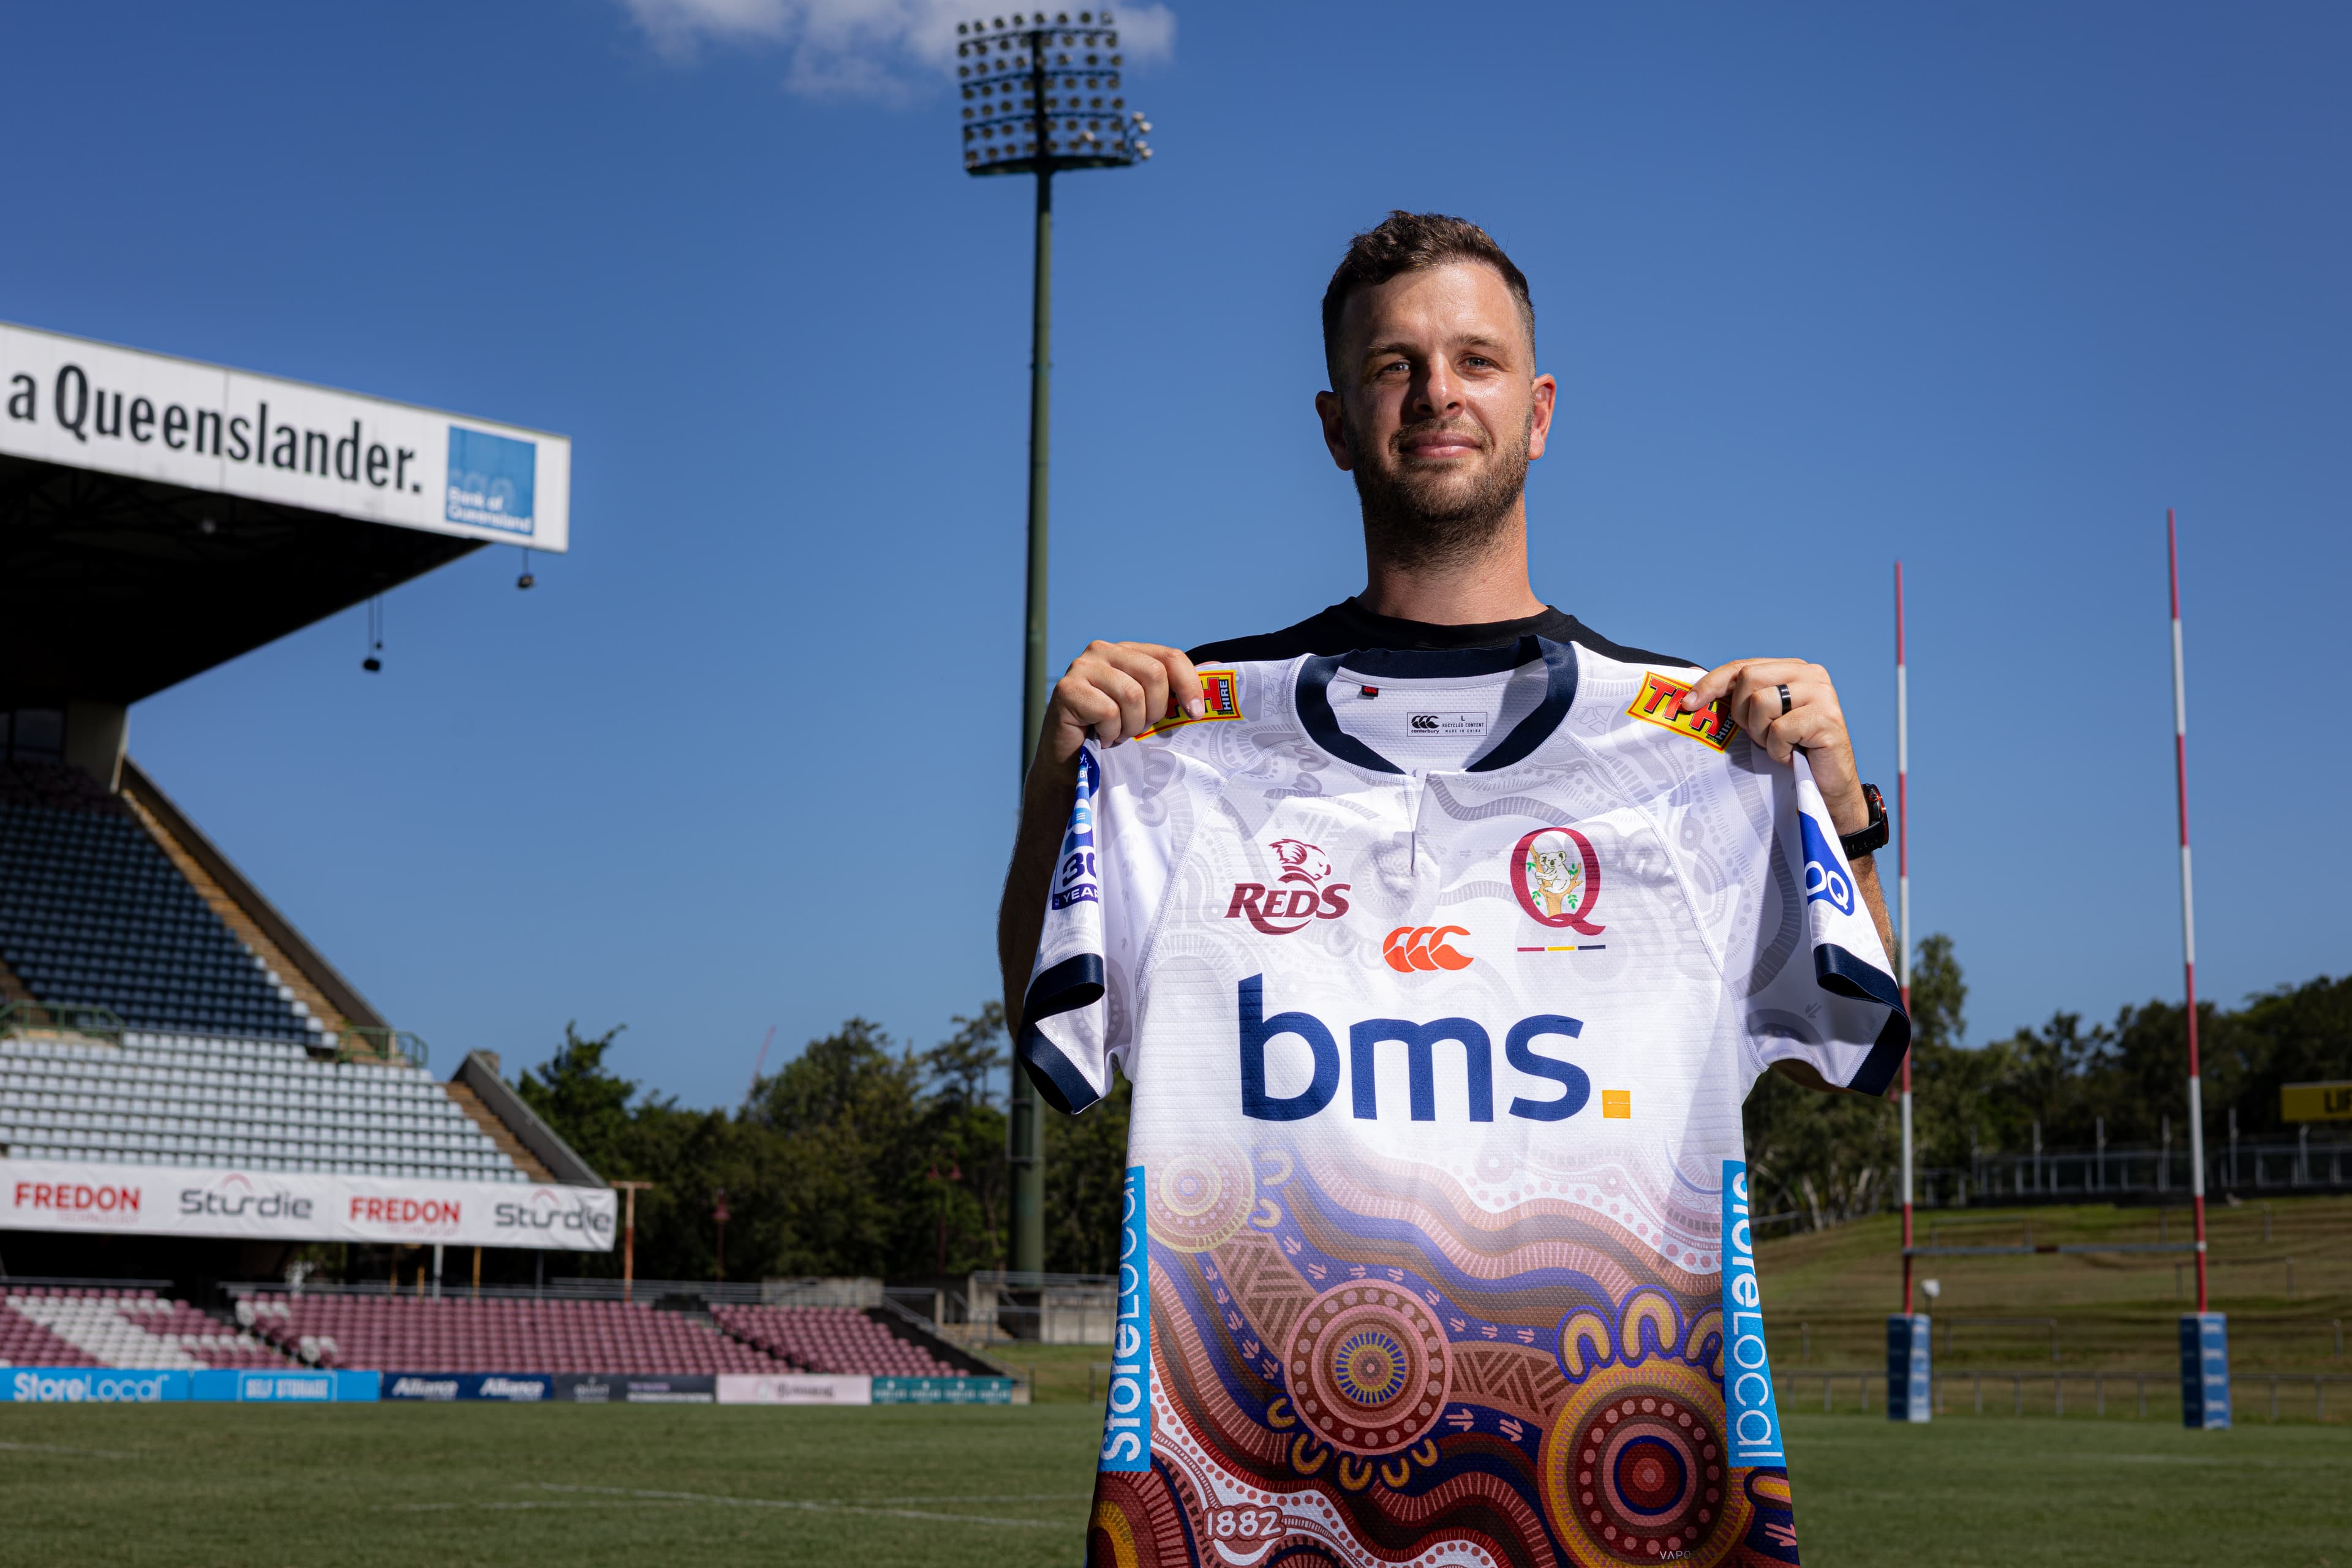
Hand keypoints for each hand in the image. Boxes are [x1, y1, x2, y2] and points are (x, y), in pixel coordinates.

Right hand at [1036, 640, 1202, 776]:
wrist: (1069, 763)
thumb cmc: (1112, 733)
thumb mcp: (1148, 709)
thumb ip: (1174, 689)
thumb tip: (1219, 670)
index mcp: (1127, 650)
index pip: (1170, 656)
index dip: (1189, 685)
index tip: (1195, 714)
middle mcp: (1103, 650)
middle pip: (1154, 674)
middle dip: (1155, 711)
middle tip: (1139, 728)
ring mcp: (1082, 667)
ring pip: (1132, 694)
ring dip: (1131, 725)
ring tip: (1118, 733)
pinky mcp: (1066, 689)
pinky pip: (1108, 712)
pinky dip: (1110, 732)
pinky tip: (1099, 736)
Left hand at [1682, 658, 1870, 835]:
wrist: (1828, 785)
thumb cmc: (1792, 749)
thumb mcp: (1761, 719)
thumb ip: (1740, 698)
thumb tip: (1690, 688)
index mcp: (1792, 668)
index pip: (1742, 666)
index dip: (1711, 683)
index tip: (1688, 704)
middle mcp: (1810, 673)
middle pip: (1748, 678)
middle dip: (1742, 713)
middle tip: (1760, 735)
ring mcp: (1821, 693)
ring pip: (1760, 702)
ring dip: (1762, 734)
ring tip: (1780, 745)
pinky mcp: (1827, 717)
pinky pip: (1779, 730)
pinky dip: (1778, 750)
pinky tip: (1793, 755)